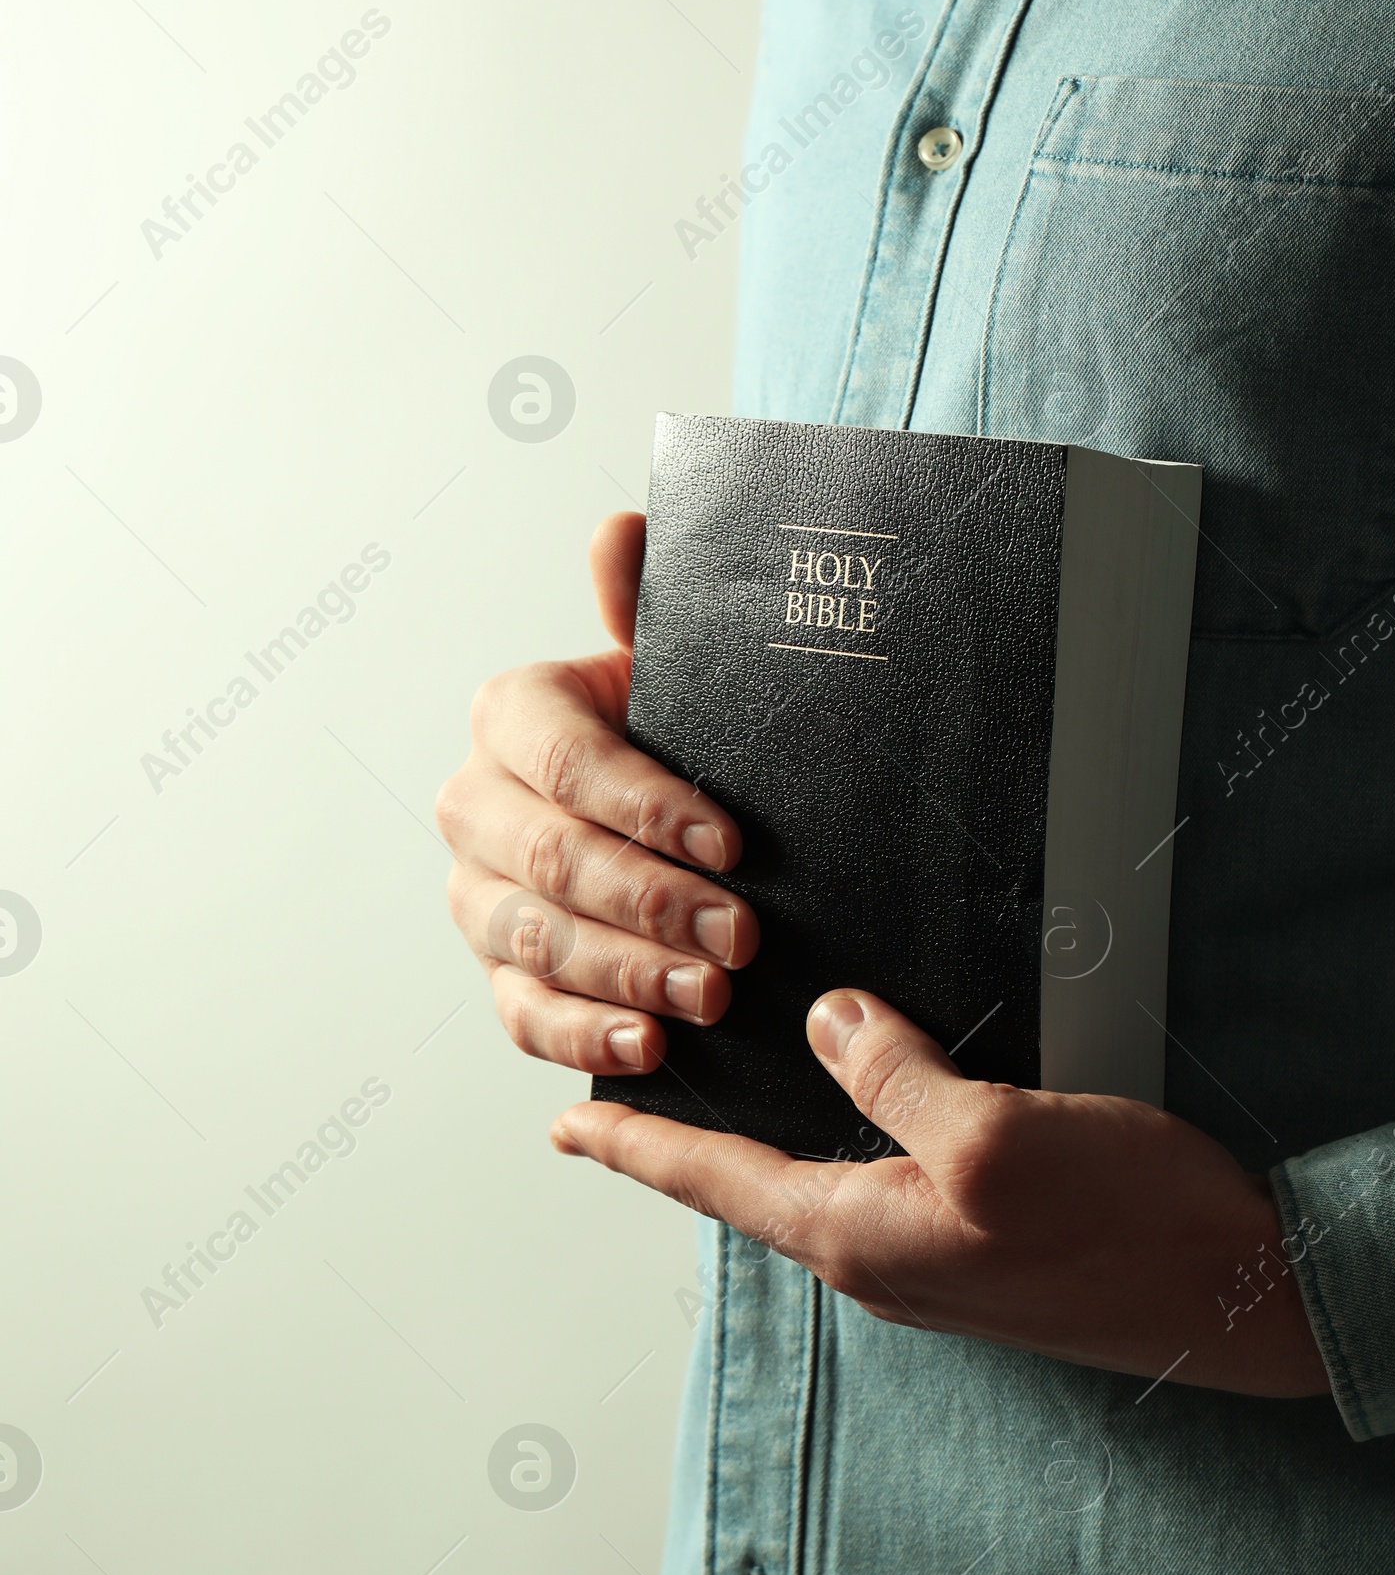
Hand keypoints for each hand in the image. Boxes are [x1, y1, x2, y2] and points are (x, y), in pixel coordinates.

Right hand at [436, 512, 758, 1075]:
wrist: (653, 810)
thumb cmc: (664, 733)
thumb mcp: (664, 668)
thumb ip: (641, 604)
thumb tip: (623, 527)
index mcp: (511, 715)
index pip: (568, 762)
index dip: (648, 806)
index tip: (730, 845)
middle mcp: (474, 804)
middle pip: (553, 860)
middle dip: (650, 902)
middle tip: (740, 935)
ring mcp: (476, 895)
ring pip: (538, 942)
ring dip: (629, 974)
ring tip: (711, 995)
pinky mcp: (496, 972)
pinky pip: (524, 1016)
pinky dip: (585, 1037)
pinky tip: (648, 1047)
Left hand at [551, 988, 1329, 1398]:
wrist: (1247, 1299)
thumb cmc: (1133, 1224)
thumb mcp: (1000, 1133)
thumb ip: (899, 1076)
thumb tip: (829, 1020)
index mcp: (862, 1237)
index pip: (714, 1181)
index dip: (634, 1145)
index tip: (562, 1123)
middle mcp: (881, 1264)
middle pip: (750, 1189)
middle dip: (682, 1143)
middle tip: (621, 1091)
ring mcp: (934, 1265)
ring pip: (813, 1188)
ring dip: (756, 1144)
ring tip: (714, 1095)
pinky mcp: (985, 1249)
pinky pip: (878, 1188)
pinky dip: (837, 1143)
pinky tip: (846, 1114)